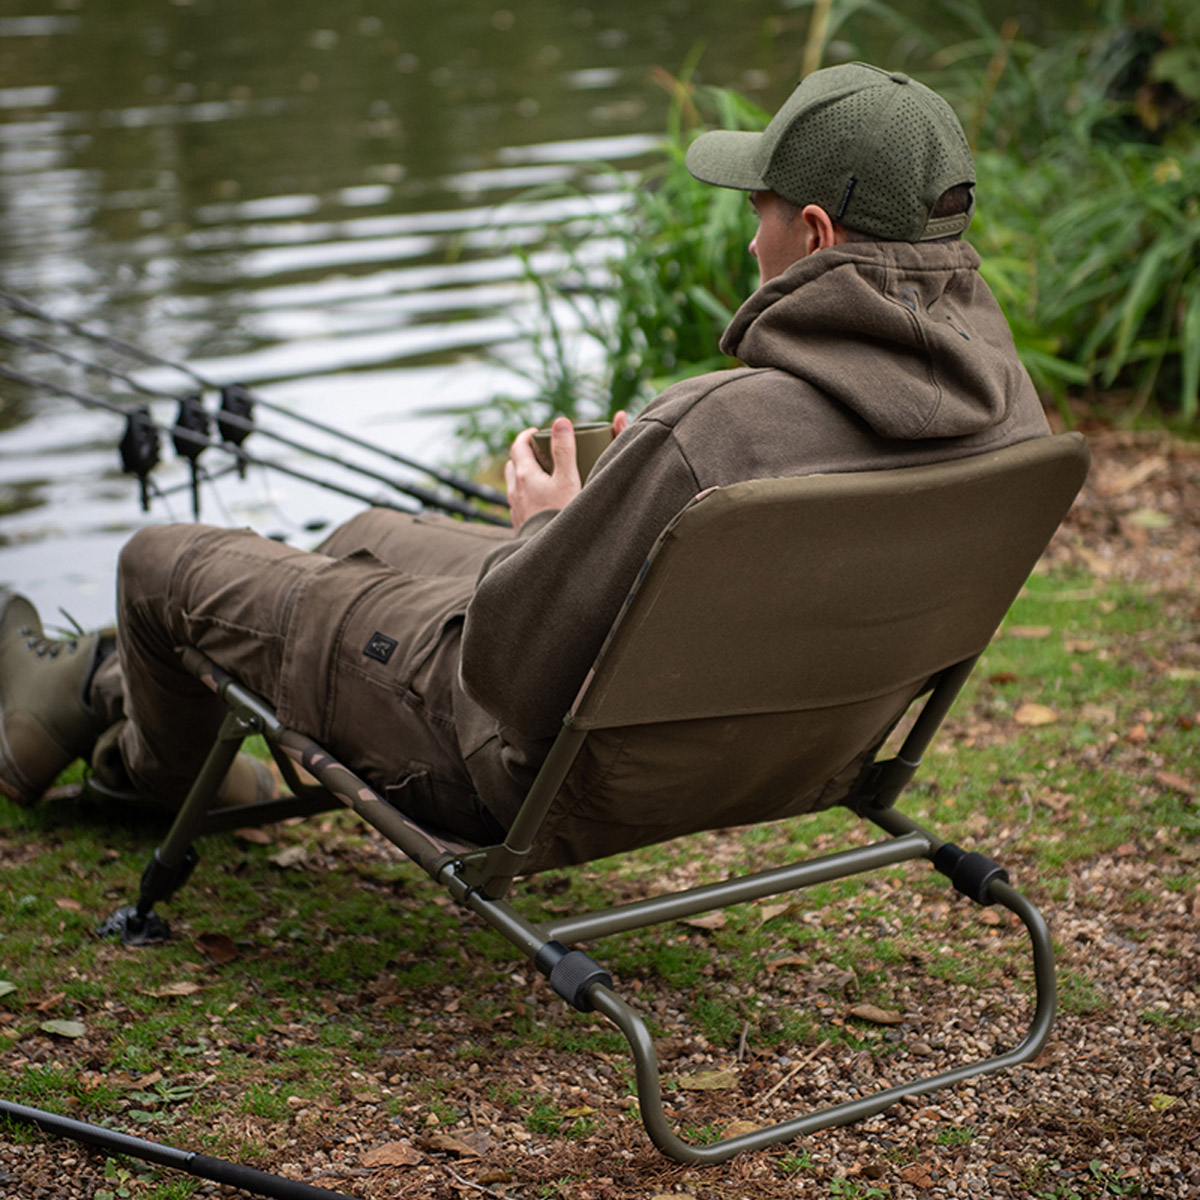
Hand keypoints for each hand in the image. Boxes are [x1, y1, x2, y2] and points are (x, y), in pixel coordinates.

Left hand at [505, 412, 628, 533]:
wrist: (550, 553)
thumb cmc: (560, 515)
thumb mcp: (567, 479)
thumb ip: (564, 450)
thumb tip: (560, 421)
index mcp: (524, 475)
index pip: (518, 446)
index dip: (527, 436)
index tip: (538, 432)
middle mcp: (515, 491)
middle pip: (514, 464)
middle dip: (525, 454)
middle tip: (542, 453)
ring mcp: (516, 509)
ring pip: (515, 485)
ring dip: (525, 476)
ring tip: (542, 477)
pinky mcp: (520, 525)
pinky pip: (520, 503)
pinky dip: (527, 495)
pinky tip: (542, 502)